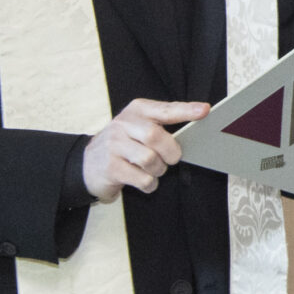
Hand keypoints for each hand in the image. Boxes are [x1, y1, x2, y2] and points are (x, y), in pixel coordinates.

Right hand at [81, 98, 209, 200]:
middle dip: (171, 152)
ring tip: (154, 169)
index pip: (165, 109)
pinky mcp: (111, 167)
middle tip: (172, 158)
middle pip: (156, 137)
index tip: (205, 110)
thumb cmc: (124, 144)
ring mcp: (114, 145)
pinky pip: (142, 179)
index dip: (186, 110)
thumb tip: (194, 129)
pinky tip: (143, 180)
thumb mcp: (139, 127)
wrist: (88, 164)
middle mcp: (123, 124)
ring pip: (150, 160)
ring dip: (159, 170)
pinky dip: (149, 184)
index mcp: (136, 110)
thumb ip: (163, 125)